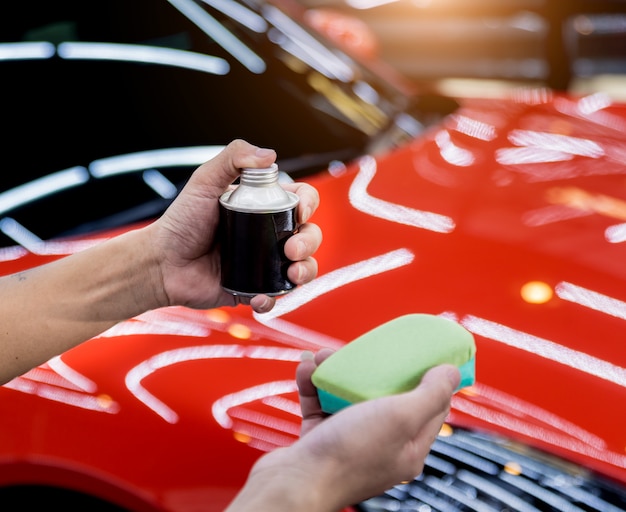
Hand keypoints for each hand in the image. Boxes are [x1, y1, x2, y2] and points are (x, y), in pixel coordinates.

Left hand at [150, 139, 321, 312]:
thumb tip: (269, 155)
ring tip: (291, 274)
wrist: (162, 264)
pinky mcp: (255, 287)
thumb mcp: (204, 181)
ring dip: (306, 271)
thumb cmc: (181, 222)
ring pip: (303, 266)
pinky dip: (275, 298)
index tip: (300, 212)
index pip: (300, 201)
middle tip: (291, 249)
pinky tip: (260, 297)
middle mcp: (269, 234)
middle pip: (309, 234)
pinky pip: (276, 295)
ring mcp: (265, 263)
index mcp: (264, 207)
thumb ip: (232, 158)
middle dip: (310, 241)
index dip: (309, 204)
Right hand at [229, 356, 459, 510]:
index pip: (430, 408)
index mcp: (408, 448)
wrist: (293, 483)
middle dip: (375, 368)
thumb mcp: (400, 417)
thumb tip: (452, 373)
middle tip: (369, 348)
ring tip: (325, 355)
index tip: (425, 352)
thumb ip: (430, 394)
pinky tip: (307, 367)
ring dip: (336, 372)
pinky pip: (319, 403)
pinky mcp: (320, 439)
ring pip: (349, 397)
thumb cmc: (349, 454)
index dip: (430, 377)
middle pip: (387, 397)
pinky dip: (313, 384)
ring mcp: (349, 443)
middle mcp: (381, 447)